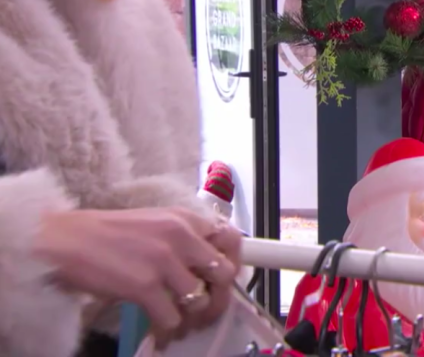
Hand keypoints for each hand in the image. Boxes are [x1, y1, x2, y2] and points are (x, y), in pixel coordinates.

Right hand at [32, 208, 240, 338]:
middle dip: (219, 297)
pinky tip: (159, 333)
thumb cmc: (105, 235)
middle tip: (205, 310)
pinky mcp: (144, 286)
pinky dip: (167, 331)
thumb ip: (184, 239)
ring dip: (192, 319)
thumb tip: (209, 266)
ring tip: (180, 325)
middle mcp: (180, 236)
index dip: (233, 264)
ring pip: (201, 301)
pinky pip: (172, 318)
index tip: (223, 281)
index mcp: (185, 218)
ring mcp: (163, 261)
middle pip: (224, 274)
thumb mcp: (155, 223)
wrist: (63, 241)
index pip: (232, 239)